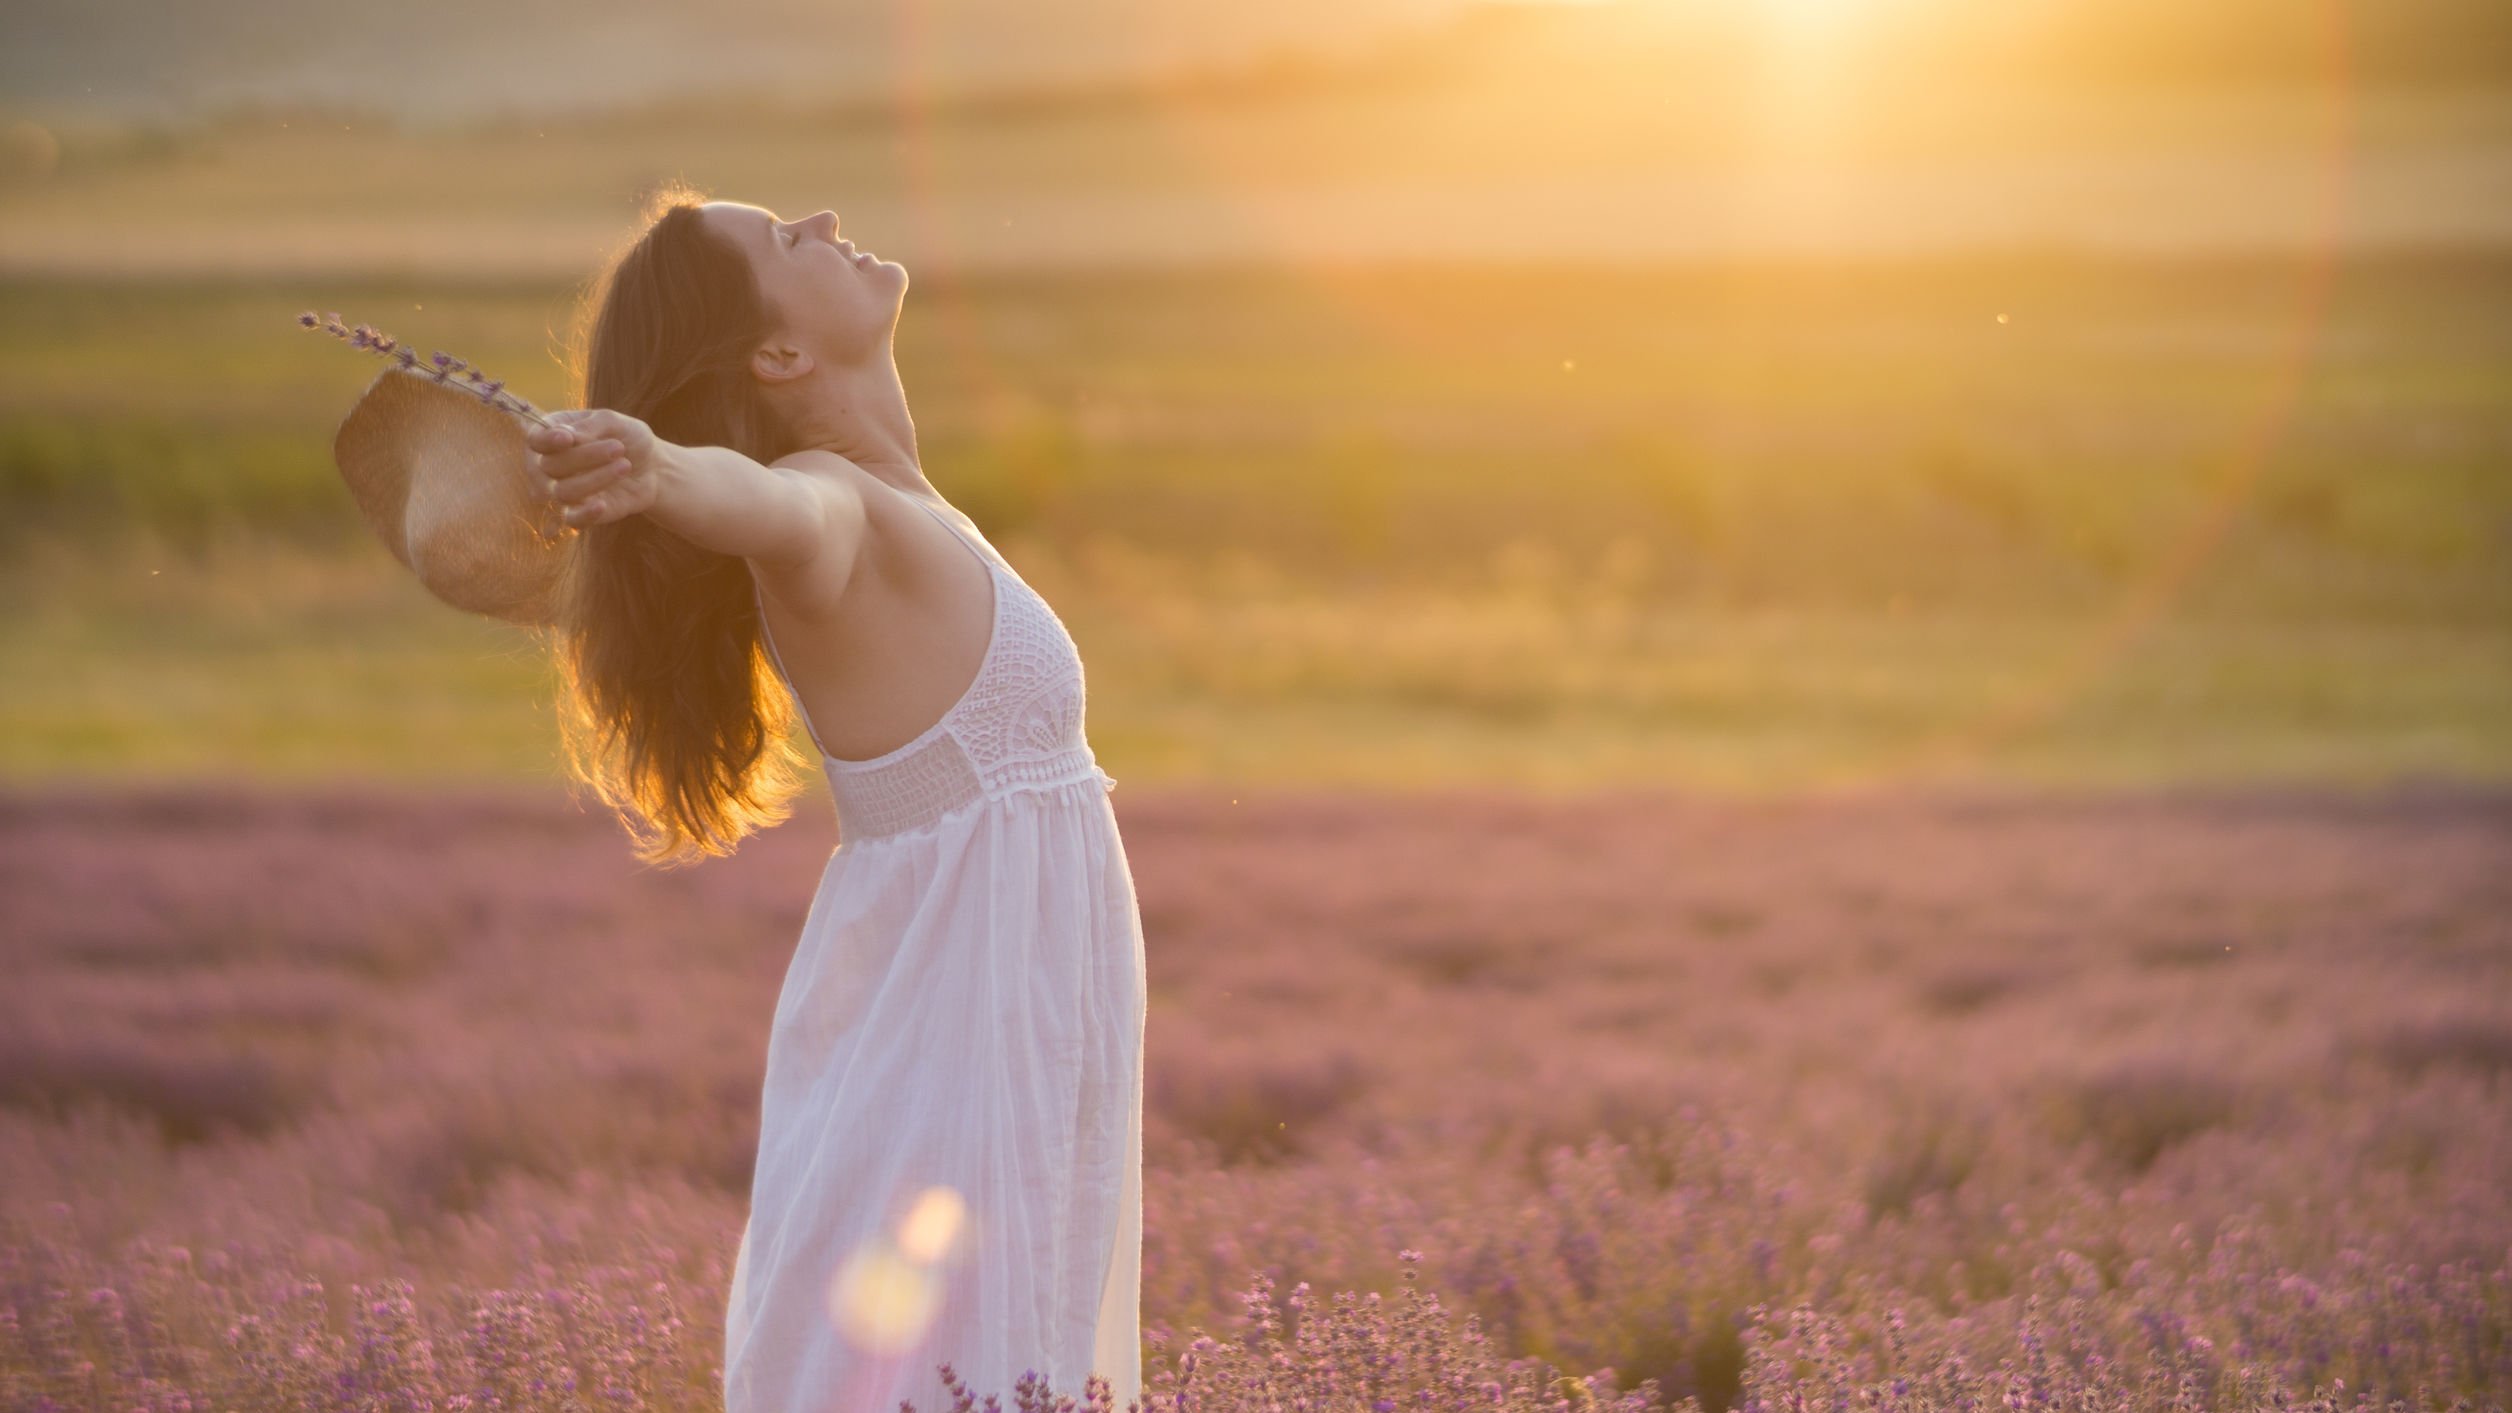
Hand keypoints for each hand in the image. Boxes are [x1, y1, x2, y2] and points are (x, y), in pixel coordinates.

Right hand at [524, 408, 662, 528]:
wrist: (652, 468)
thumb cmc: (627, 438)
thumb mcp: (613, 422)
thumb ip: (589, 426)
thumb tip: (566, 435)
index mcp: (551, 435)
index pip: (535, 440)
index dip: (546, 440)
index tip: (568, 438)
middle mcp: (548, 465)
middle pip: (550, 466)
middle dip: (585, 456)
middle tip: (618, 448)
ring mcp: (560, 491)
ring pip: (562, 491)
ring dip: (596, 478)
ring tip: (625, 465)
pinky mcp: (578, 514)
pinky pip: (571, 520)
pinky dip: (584, 514)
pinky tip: (601, 505)